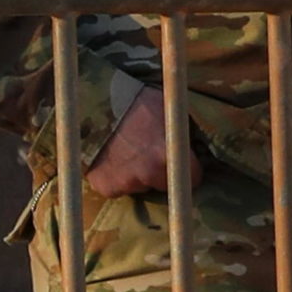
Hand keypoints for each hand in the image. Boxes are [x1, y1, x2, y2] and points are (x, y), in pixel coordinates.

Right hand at [85, 87, 199, 198]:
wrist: (94, 105)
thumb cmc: (136, 102)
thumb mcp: (168, 111)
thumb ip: (182, 135)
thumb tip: (198, 147)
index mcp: (169, 155)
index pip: (191, 180)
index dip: (188, 171)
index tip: (184, 166)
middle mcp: (149, 173)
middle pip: (164, 185)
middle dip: (161, 173)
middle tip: (150, 154)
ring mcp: (126, 183)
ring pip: (140, 185)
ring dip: (138, 175)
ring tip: (128, 151)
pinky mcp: (106, 188)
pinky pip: (118, 188)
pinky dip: (117, 178)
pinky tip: (113, 159)